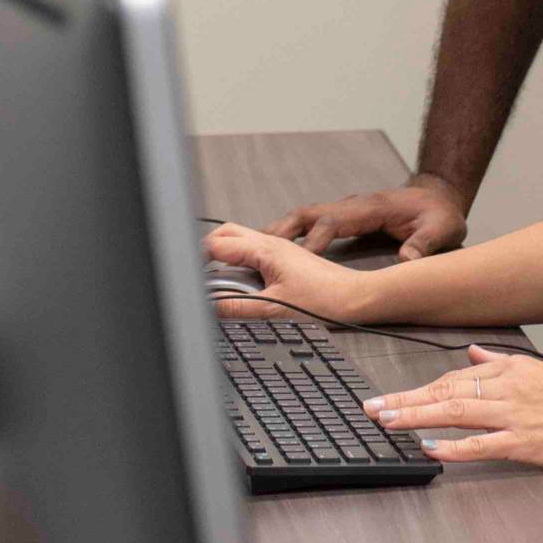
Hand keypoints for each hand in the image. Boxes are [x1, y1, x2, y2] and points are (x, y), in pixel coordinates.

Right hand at [204, 223, 377, 324]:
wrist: (354, 297)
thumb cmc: (325, 299)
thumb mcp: (274, 308)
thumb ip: (237, 308)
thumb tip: (211, 307)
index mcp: (265, 249)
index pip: (218, 244)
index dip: (197, 259)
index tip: (188, 276)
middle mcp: (271, 243)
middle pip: (226, 234)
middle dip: (207, 250)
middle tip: (198, 274)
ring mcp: (278, 249)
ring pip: (240, 241)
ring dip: (224, 257)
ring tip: (217, 282)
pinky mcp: (285, 259)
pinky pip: (253, 252)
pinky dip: (239, 264)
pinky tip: (242, 284)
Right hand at [269, 175, 469, 260]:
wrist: (439, 198)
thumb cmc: (438, 213)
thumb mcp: (441, 229)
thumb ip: (424, 243)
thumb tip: (408, 259)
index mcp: (371, 208)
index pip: (335, 220)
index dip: (316, 238)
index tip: (300, 257)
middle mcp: (353, 206)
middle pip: (310, 213)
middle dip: (284, 229)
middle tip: (257, 245)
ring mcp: (347, 210)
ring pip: (306, 215)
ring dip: (282, 229)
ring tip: (255, 246)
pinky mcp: (345, 218)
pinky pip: (312, 222)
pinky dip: (292, 232)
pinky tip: (277, 247)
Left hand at [365, 343, 542, 470]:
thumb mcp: (541, 371)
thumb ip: (501, 363)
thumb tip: (472, 355)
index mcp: (512, 369)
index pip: (453, 378)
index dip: (418, 388)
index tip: (390, 396)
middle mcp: (510, 387)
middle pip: (445, 392)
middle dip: (405, 400)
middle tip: (372, 407)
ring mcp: (517, 415)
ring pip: (455, 413)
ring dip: (416, 417)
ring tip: (387, 422)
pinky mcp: (527, 442)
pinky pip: (482, 445)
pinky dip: (453, 447)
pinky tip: (430, 448)